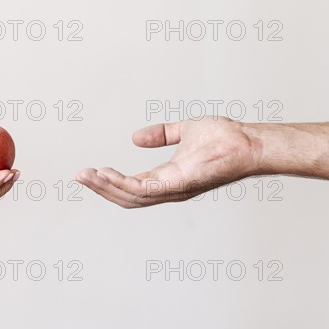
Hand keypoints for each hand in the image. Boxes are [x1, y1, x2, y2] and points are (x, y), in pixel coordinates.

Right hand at [76, 117, 260, 207]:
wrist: (248, 143)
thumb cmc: (224, 140)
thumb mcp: (183, 131)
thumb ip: (161, 135)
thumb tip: (135, 138)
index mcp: (166, 178)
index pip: (131, 186)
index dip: (108, 181)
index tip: (89, 171)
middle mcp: (167, 189)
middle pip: (126, 197)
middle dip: (100, 188)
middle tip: (79, 175)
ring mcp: (172, 189)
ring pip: (131, 197)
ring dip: (105, 187)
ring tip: (86, 175)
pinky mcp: (178, 184)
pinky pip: (144, 189)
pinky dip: (122, 184)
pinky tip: (106, 173)